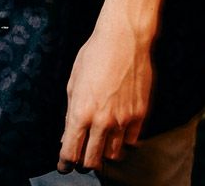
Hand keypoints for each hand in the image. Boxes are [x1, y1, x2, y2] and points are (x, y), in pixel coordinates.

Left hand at [57, 9, 153, 172]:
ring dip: (104, 152)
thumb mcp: (73, 81)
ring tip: (100, 142)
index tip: (64, 165)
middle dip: (84, 162)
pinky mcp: (140, 116)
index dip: (65, 163)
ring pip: (112, 155)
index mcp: (81, 112)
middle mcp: (102, 121)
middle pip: (92, 161)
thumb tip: (66, 136)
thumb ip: (69, 112)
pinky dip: (123, 141)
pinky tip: (117, 130)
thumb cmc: (94, 55)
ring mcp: (123, 121)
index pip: (71, 152)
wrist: (124, 39)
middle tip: (81, 156)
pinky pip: (131, 142)